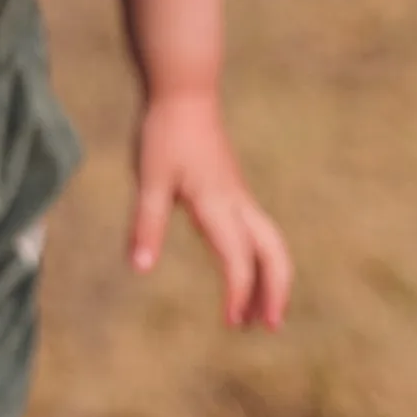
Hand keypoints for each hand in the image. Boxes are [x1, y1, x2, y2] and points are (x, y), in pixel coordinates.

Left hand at [131, 91, 290, 329]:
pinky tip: (245, 268)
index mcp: (217, 205)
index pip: (238, 259)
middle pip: (273, 252)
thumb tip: (140, 269)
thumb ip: (146, 224)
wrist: (184, 90)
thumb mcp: (150, 178)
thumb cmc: (165, 132)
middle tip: (270, 326)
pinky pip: (258, 229)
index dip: (238, 293)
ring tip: (263, 312)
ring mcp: (238, 194)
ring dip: (272, 276)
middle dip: (276, 290)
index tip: (232, 322)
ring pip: (270, 241)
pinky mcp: (232, 187)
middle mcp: (236, 203)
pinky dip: (261, 257)